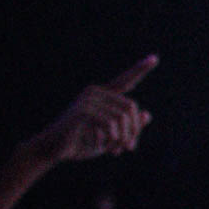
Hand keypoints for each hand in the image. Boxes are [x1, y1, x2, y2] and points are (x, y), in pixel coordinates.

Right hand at [23, 56, 157, 165]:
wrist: (54, 149)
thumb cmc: (83, 142)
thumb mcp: (111, 137)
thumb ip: (128, 128)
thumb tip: (148, 115)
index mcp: (103, 96)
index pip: (125, 81)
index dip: (139, 70)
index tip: (154, 58)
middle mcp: (95, 92)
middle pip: (131, 107)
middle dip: (134, 131)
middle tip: (128, 148)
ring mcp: (87, 99)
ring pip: (123, 117)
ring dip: (123, 138)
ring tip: (117, 150)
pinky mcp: (82, 110)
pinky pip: (110, 124)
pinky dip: (112, 139)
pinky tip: (105, 147)